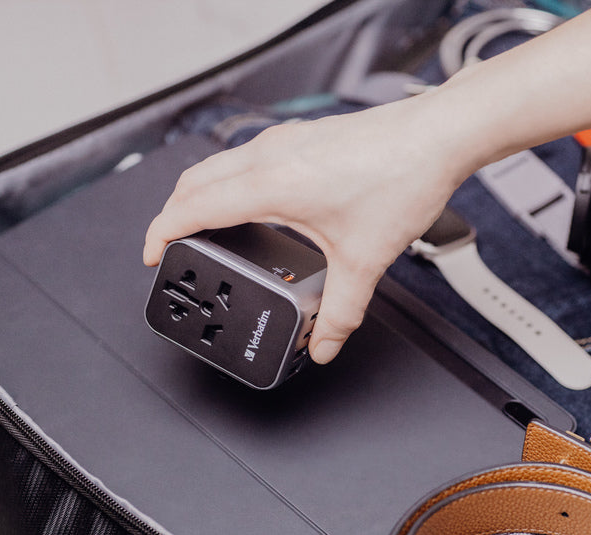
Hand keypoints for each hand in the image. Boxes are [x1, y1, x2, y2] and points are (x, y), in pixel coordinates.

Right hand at [144, 97, 467, 363]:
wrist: (437, 135)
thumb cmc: (403, 178)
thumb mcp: (365, 259)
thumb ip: (342, 311)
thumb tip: (326, 342)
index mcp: (272, 183)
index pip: (193, 207)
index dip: (162, 234)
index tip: (153, 257)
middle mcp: (270, 154)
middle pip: (194, 181)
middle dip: (173, 214)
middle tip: (172, 247)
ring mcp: (286, 140)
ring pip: (219, 164)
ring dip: (201, 194)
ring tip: (204, 228)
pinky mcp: (304, 137)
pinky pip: (246, 157)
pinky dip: (230, 181)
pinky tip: (253, 202)